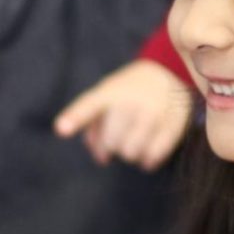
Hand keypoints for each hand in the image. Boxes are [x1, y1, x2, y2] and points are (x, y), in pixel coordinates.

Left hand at [54, 59, 192, 170]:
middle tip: (120, 134)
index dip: (75, 118)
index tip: (61, 129)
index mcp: (108, 93)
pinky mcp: (172, 127)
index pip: (89, 106)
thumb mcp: (106, 96)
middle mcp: (131, 102)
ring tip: (135, 138)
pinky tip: (148, 147)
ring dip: (130, 153)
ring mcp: (154, 114)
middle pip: (112, 144)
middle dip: (113, 145)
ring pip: (131, 154)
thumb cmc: (129, 91)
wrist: (168, 73)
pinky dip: (147, 159)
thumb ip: (92, 125)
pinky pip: (152, 157)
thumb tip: (102, 158)